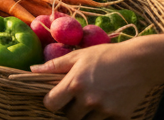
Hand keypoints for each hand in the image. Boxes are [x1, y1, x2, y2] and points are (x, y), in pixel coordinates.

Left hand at [30, 40, 163, 119]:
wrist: (138, 62)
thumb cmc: (105, 55)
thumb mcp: (78, 56)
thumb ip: (54, 65)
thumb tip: (32, 70)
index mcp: (74, 84)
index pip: (51, 104)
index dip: (51, 101)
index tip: (56, 97)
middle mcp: (88, 99)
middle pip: (69, 116)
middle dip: (70, 108)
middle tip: (77, 96)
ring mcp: (105, 109)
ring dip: (86, 113)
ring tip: (93, 97)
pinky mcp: (120, 116)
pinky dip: (103, 115)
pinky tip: (107, 101)